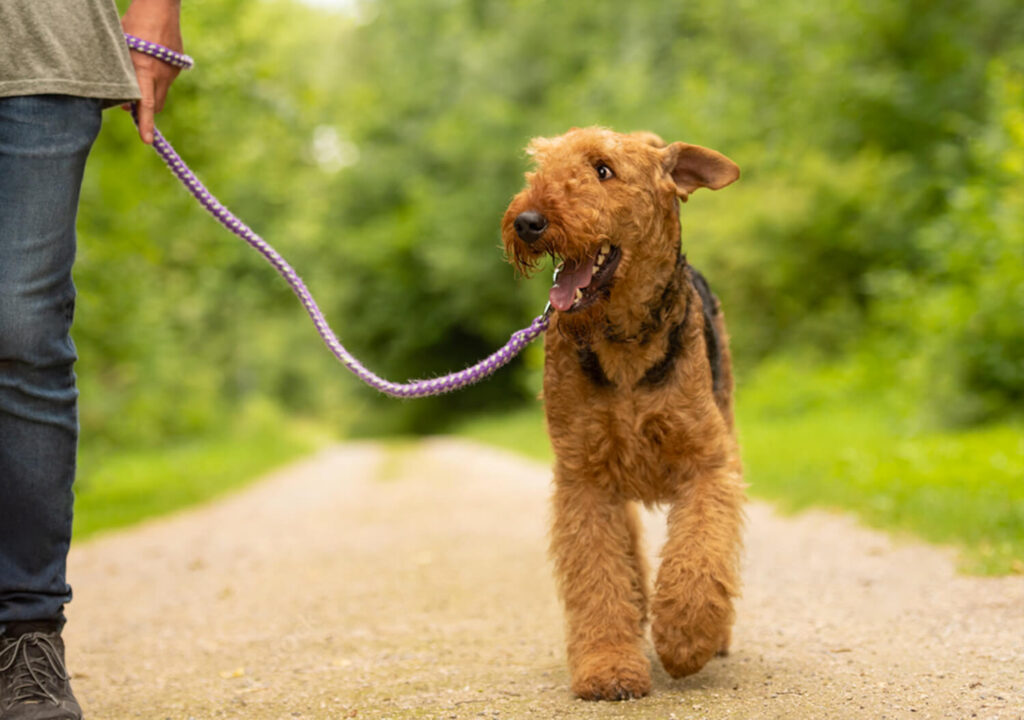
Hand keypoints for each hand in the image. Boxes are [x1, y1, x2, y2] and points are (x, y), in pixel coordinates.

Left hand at [120, 0, 183, 143]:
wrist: (160, 8)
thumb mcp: (121, 49)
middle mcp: (162, 75)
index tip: (147, 141)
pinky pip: (167, 79)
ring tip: (139, 72)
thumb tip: (125, 99)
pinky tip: (150, 58)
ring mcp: (172, 71)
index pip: (146, 104)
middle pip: (156, 105)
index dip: (146, 124)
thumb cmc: (134, 25)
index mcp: (145, 70)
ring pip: (161, 93)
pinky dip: (157, 77)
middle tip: (128, 106)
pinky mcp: (178, 65)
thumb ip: (123, 74)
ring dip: (150, 92)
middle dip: (145, 110)